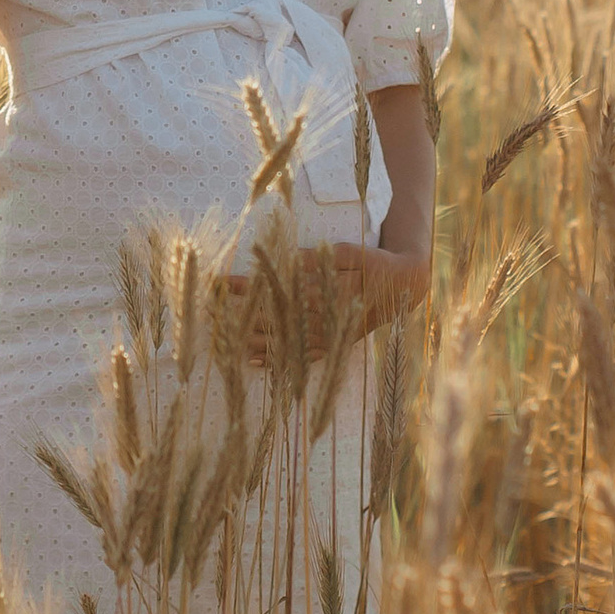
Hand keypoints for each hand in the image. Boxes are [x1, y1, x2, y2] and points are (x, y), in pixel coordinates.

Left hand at [217, 236, 432, 362]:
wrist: (404, 287)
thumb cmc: (372, 262)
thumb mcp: (349, 252)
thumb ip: (317, 260)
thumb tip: (284, 262)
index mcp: (330, 290)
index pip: (279, 288)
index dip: (250, 286)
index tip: (221, 282)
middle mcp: (329, 316)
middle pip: (277, 317)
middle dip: (242, 313)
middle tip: (211, 309)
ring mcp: (331, 334)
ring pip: (287, 340)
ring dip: (253, 339)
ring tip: (222, 337)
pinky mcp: (335, 345)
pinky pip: (302, 357)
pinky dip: (279, 360)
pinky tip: (254, 361)